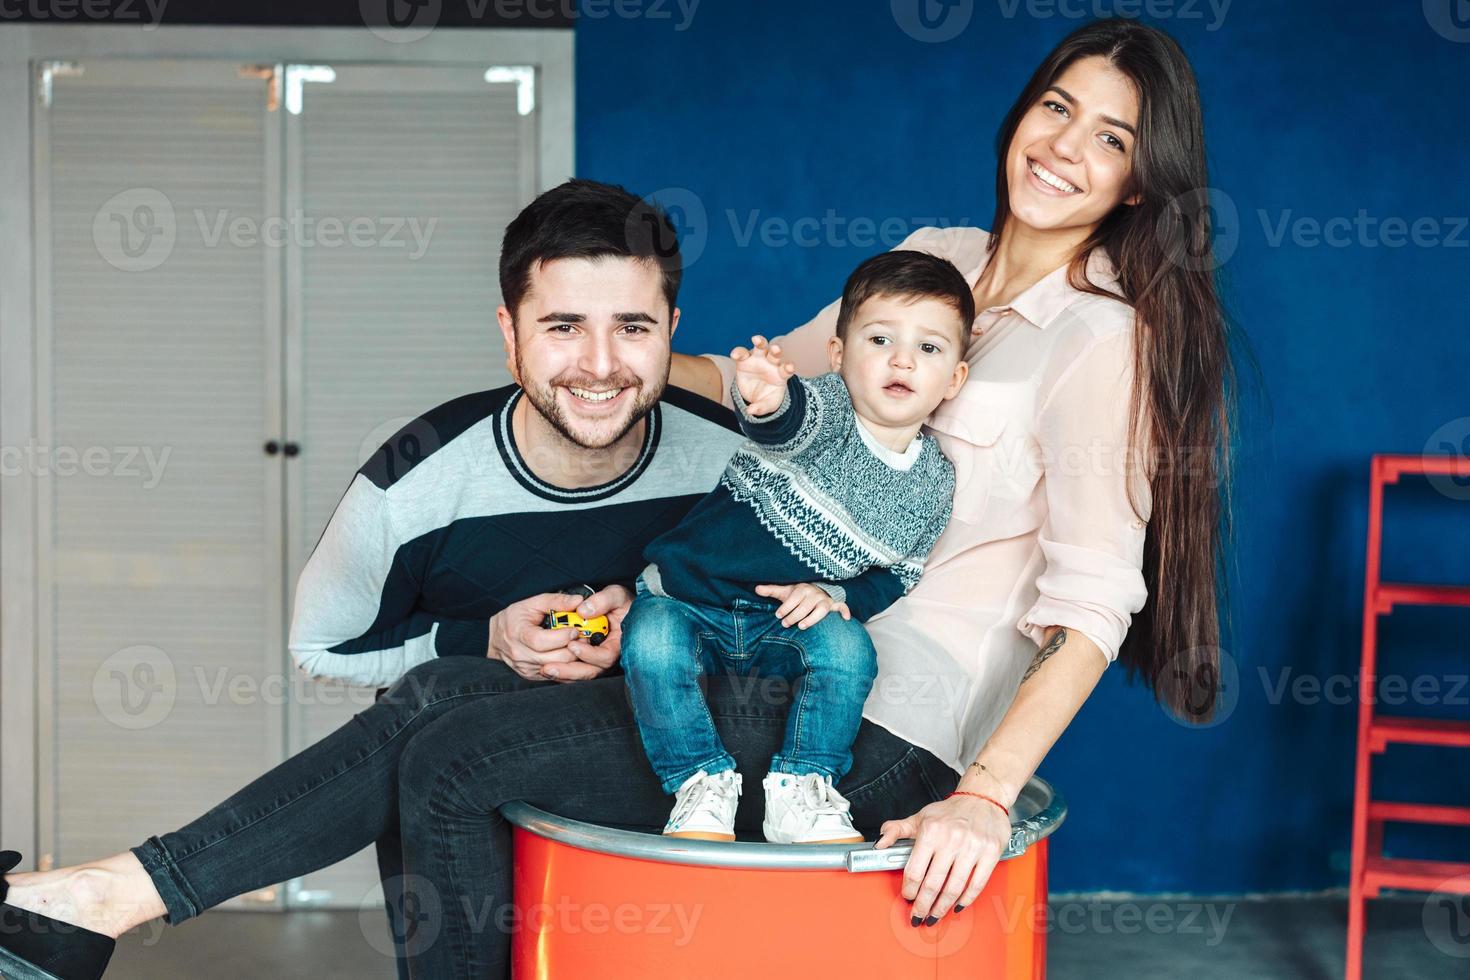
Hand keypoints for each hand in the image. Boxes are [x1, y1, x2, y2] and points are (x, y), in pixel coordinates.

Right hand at [487, 586, 628, 682]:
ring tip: (580, 644)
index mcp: (518, 635)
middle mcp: (521, 655)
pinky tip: (574, 655)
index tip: (574, 629)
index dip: (562, 636)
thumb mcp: (532, 603)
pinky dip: (568, 667)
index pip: (542, 641)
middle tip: (584, 637)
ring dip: (574, 658)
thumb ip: (556, 601)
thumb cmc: (514, 618)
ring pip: (558, 669)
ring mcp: (527, 669)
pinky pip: (556, 676)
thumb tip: (579, 601)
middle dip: (574, 647)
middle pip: (554, 658)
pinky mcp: (532, 677)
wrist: (495, 638)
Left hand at [549, 584, 632, 682]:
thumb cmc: (619, 603)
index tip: (572, 645)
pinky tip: (547, 669)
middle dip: (569, 671)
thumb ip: (603, 601)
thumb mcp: (616, 595)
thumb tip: (583, 611)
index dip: (589, 654)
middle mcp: (606, 656)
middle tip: (549, 666)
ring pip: (580, 675)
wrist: (616, 608)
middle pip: (590, 672)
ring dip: (563, 674)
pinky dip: (562, 673)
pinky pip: (574, 673)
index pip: (606, 657)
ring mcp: (596, 661)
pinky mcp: (586, 662)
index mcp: (617, 643)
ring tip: (545, 669)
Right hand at [730, 335, 795, 415]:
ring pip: (760, 347)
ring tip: (756, 339)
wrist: (753, 396)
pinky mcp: (744, 360)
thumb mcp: (766, 405)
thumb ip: (761, 408)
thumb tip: (751, 411)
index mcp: (780, 374)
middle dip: (776, 350)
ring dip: (759, 342)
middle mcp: (770, 363)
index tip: (790, 367)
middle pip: (775, 353)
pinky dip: (738, 352)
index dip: (788, 367)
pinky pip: (742, 353)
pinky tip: (735, 355)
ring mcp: (757, 360)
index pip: (786, 369)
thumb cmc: (765, 398)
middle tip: (776, 349)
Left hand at [753, 582, 850, 628]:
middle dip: (795, 615)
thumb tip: (756, 588)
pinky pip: (842, 607)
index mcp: (803, 588)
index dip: (786, 606)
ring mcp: (826, 600)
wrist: (816, 591)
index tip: (778, 615)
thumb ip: (772, 590)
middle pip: (805, 605)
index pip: (795, 597)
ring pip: (821, 609)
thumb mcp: (785, 591)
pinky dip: (845, 612)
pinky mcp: (834, 606)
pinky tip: (845, 620)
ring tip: (802, 626)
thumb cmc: (798, 595)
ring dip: (812, 618)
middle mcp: (815, 593)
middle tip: (785, 624)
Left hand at [873, 794, 1009, 923]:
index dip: (909, 889)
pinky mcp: (990, 853)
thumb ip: (896, 830)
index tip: (908, 897)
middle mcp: (951, 839)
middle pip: (933, 884)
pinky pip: (976, 883)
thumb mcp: (920, 817)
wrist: (983, 798)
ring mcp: (972, 847)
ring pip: (954, 887)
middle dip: (923, 905)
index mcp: (931, 831)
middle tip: (919, 916)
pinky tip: (958, 905)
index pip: (915, 870)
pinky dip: (966, 899)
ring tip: (935, 915)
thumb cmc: (951, 811)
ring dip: (942, 907)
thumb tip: (880, 844)